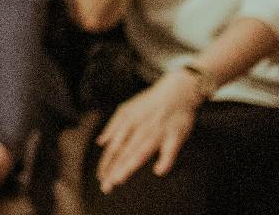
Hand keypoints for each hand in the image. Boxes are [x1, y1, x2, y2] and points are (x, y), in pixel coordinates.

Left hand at [96, 70, 200, 192]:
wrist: (177, 91)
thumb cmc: (150, 102)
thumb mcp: (127, 108)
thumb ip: (113, 125)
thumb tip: (101, 142)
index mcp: (129, 122)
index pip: (114, 146)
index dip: (106, 162)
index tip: (101, 177)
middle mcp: (141, 128)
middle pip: (125, 151)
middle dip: (114, 169)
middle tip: (106, 186)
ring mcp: (158, 132)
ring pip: (141, 151)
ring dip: (129, 165)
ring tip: (119, 179)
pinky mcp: (175, 136)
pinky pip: (169, 150)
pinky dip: (165, 160)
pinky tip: (158, 171)